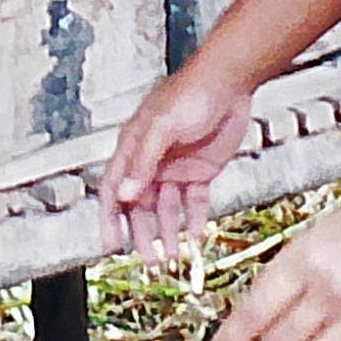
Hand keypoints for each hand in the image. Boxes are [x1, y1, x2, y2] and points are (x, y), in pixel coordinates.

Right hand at [101, 64, 252, 262]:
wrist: (231, 81)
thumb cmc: (193, 91)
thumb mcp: (163, 126)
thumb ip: (144, 161)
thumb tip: (125, 193)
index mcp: (134, 148)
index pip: (113, 189)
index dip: (109, 217)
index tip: (110, 244)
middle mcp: (152, 161)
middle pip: (140, 205)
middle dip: (142, 234)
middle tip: (148, 259)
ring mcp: (177, 167)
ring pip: (167, 208)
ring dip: (167, 231)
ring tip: (171, 255)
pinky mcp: (201, 170)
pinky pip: (193, 201)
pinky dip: (193, 218)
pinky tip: (195, 234)